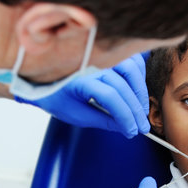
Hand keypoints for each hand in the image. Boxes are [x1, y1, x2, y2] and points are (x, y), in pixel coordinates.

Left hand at [15, 54, 149, 138]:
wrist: (45, 79)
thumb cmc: (58, 97)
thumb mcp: (78, 115)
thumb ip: (104, 121)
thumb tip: (127, 127)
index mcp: (80, 80)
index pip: (110, 97)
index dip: (125, 116)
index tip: (132, 131)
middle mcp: (93, 65)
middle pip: (123, 86)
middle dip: (136, 110)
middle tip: (142, 127)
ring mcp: (102, 58)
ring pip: (131, 69)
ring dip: (140, 92)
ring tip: (141, 111)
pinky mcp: (108, 56)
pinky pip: (131, 61)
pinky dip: (139, 76)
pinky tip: (139, 92)